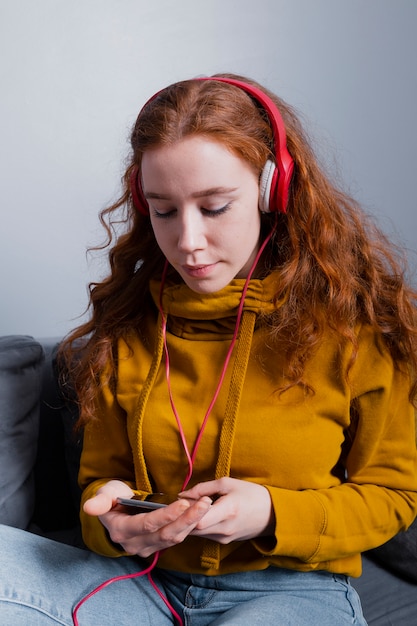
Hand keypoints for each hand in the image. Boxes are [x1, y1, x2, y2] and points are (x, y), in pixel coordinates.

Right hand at [83, 480, 211, 557]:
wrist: (114, 510)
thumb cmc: (111, 498)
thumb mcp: (104, 495)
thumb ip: (100, 501)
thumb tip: (89, 507)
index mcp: (122, 531)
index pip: (148, 525)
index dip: (166, 516)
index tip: (183, 503)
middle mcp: (135, 544)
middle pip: (165, 534)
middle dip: (187, 519)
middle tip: (204, 504)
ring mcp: (147, 547)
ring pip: (174, 538)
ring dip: (192, 523)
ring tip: (206, 506)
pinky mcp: (157, 546)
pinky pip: (176, 537)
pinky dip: (189, 525)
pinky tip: (201, 513)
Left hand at [179, 477, 274, 542]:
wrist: (272, 514)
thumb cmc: (251, 494)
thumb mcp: (227, 483)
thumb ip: (203, 488)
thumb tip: (182, 495)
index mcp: (228, 510)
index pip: (199, 520)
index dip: (186, 512)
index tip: (180, 501)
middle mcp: (225, 528)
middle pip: (194, 529)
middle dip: (184, 518)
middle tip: (177, 506)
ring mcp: (224, 538)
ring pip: (197, 534)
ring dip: (189, 523)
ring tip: (186, 509)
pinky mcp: (224, 542)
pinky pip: (204, 535)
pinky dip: (198, 526)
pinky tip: (198, 516)